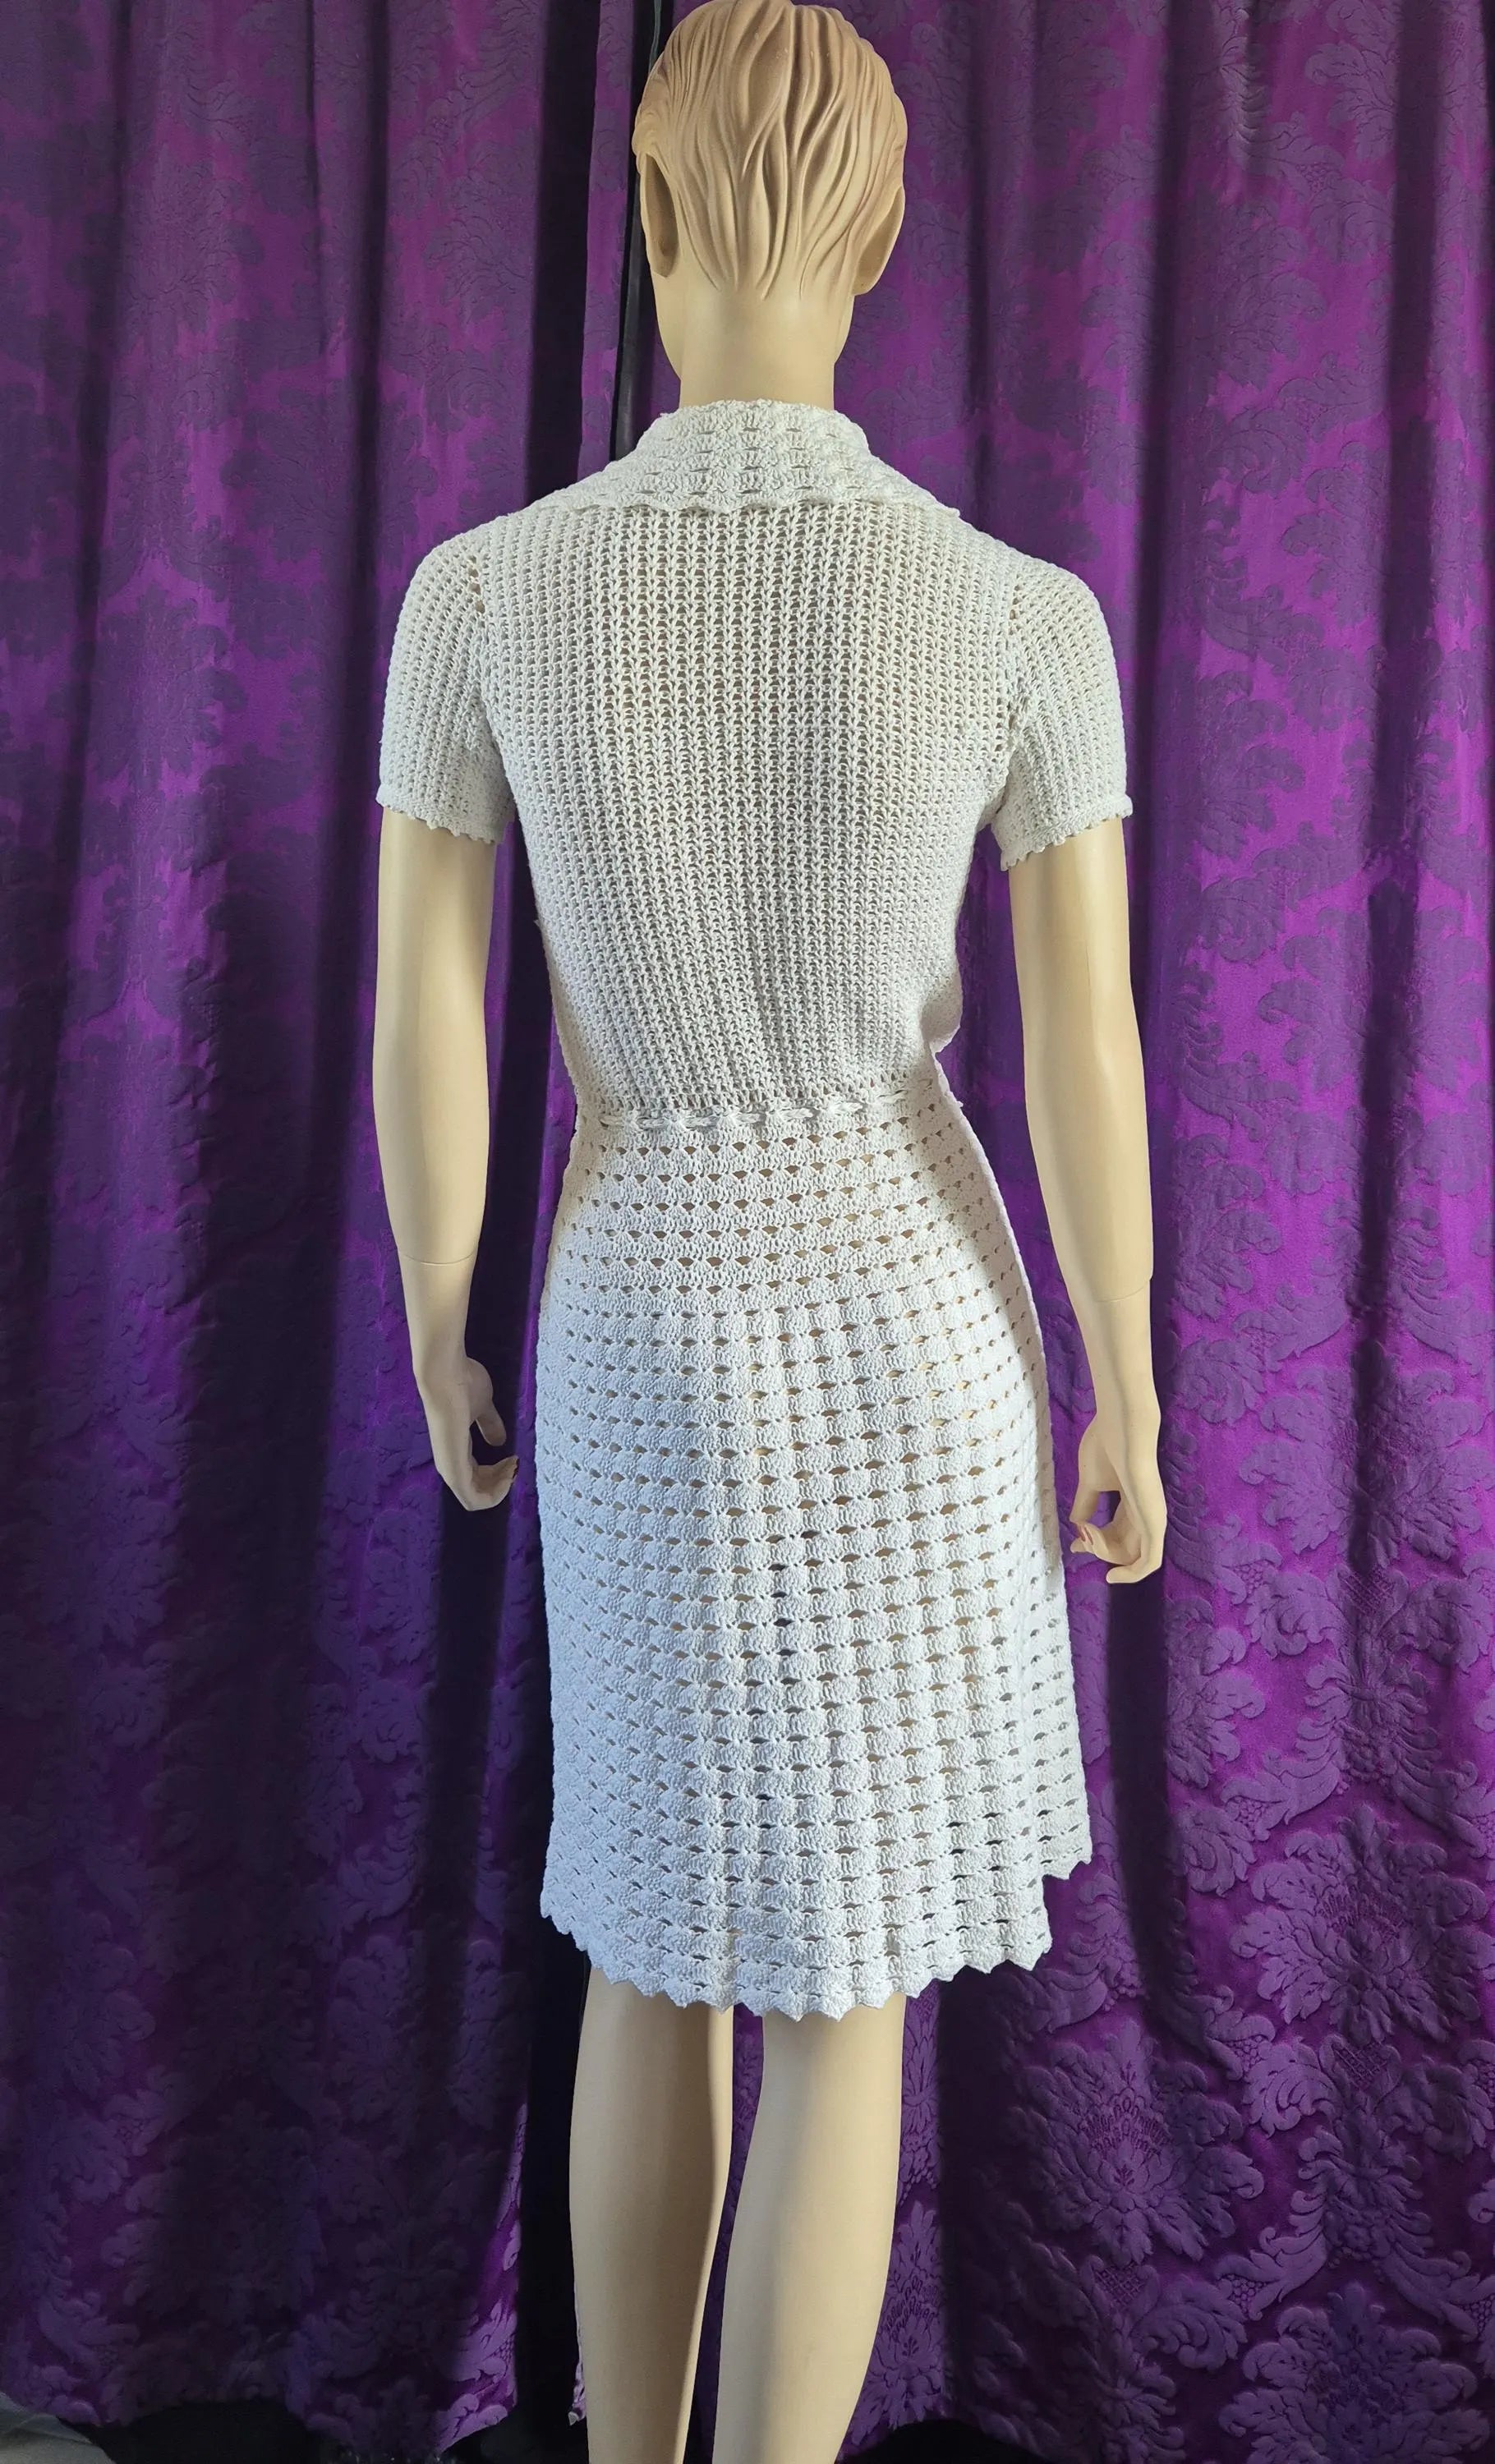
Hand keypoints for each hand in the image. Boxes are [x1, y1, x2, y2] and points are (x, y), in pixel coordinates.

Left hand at [416, 1351, 518, 1511]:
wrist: (445, 1375)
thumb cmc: (462, 1385)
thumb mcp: (482, 1407)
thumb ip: (489, 1425)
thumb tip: (499, 1441)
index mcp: (456, 1450)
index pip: (477, 1477)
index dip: (500, 1473)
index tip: (514, 1456)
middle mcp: (450, 1463)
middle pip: (479, 1491)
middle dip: (503, 1481)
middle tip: (516, 1461)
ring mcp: (450, 1468)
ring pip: (476, 1498)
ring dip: (501, 1488)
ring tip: (513, 1465)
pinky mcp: (453, 1471)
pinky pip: (473, 1498)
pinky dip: (495, 1493)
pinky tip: (508, 1472)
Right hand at [1069, 1399, 1164, 1583]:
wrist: (1123, 1429)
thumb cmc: (1106, 1447)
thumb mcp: (1090, 1482)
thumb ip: (1085, 1504)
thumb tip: (1077, 1525)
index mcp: (1132, 1501)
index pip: (1117, 1532)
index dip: (1095, 1542)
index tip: (1075, 1543)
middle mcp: (1146, 1513)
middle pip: (1123, 1547)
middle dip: (1098, 1551)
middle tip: (1079, 1543)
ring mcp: (1153, 1518)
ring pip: (1133, 1557)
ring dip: (1105, 1557)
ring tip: (1088, 1538)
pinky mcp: (1155, 1523)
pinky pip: (1149, 1562)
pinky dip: (1132, 1574)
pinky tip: (1112, 1575)